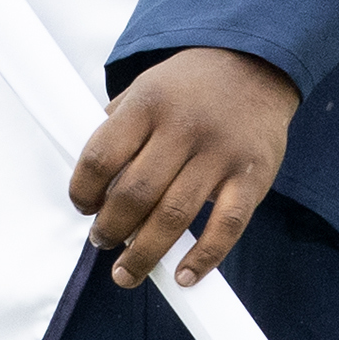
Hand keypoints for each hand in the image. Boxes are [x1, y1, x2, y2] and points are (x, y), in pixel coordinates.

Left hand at [69, 47, 300, 291]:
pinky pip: (226, 226)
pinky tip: (184, 276)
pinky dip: (204, 258)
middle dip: (110, 229)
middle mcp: (184, 126)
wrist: (256, 63)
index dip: (83, 191)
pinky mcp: (252, 176)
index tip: (82, 207)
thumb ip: (117, 128)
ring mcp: (220, 153)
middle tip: (102, 241)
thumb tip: (89, 181)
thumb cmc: (190, 85)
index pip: (101, 157)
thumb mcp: (146, 87)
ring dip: (144, 254)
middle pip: (134, 194)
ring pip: (174, 217)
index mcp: (149, 102)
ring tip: (126, 271)